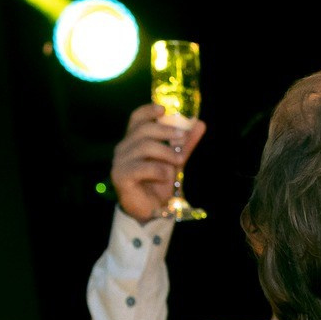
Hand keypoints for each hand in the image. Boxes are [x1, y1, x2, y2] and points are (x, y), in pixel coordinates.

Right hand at [111, 104, 206, 222]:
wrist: (151, 209)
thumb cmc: (159, 182)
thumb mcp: (175, 160)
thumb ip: (185, 143)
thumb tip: (200, 124)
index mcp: (134, 140)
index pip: (136, 118)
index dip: (148, 111)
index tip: (164, 109)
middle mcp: (124, 148)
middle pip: (143, 130)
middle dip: (166, 131)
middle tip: (182, 138)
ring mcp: (120, 162)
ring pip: (144, 147)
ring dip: (166, 152)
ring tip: (179, 161)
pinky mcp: (121, 176)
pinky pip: (142, 167)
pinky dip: (158, 170)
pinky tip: (165, 176)